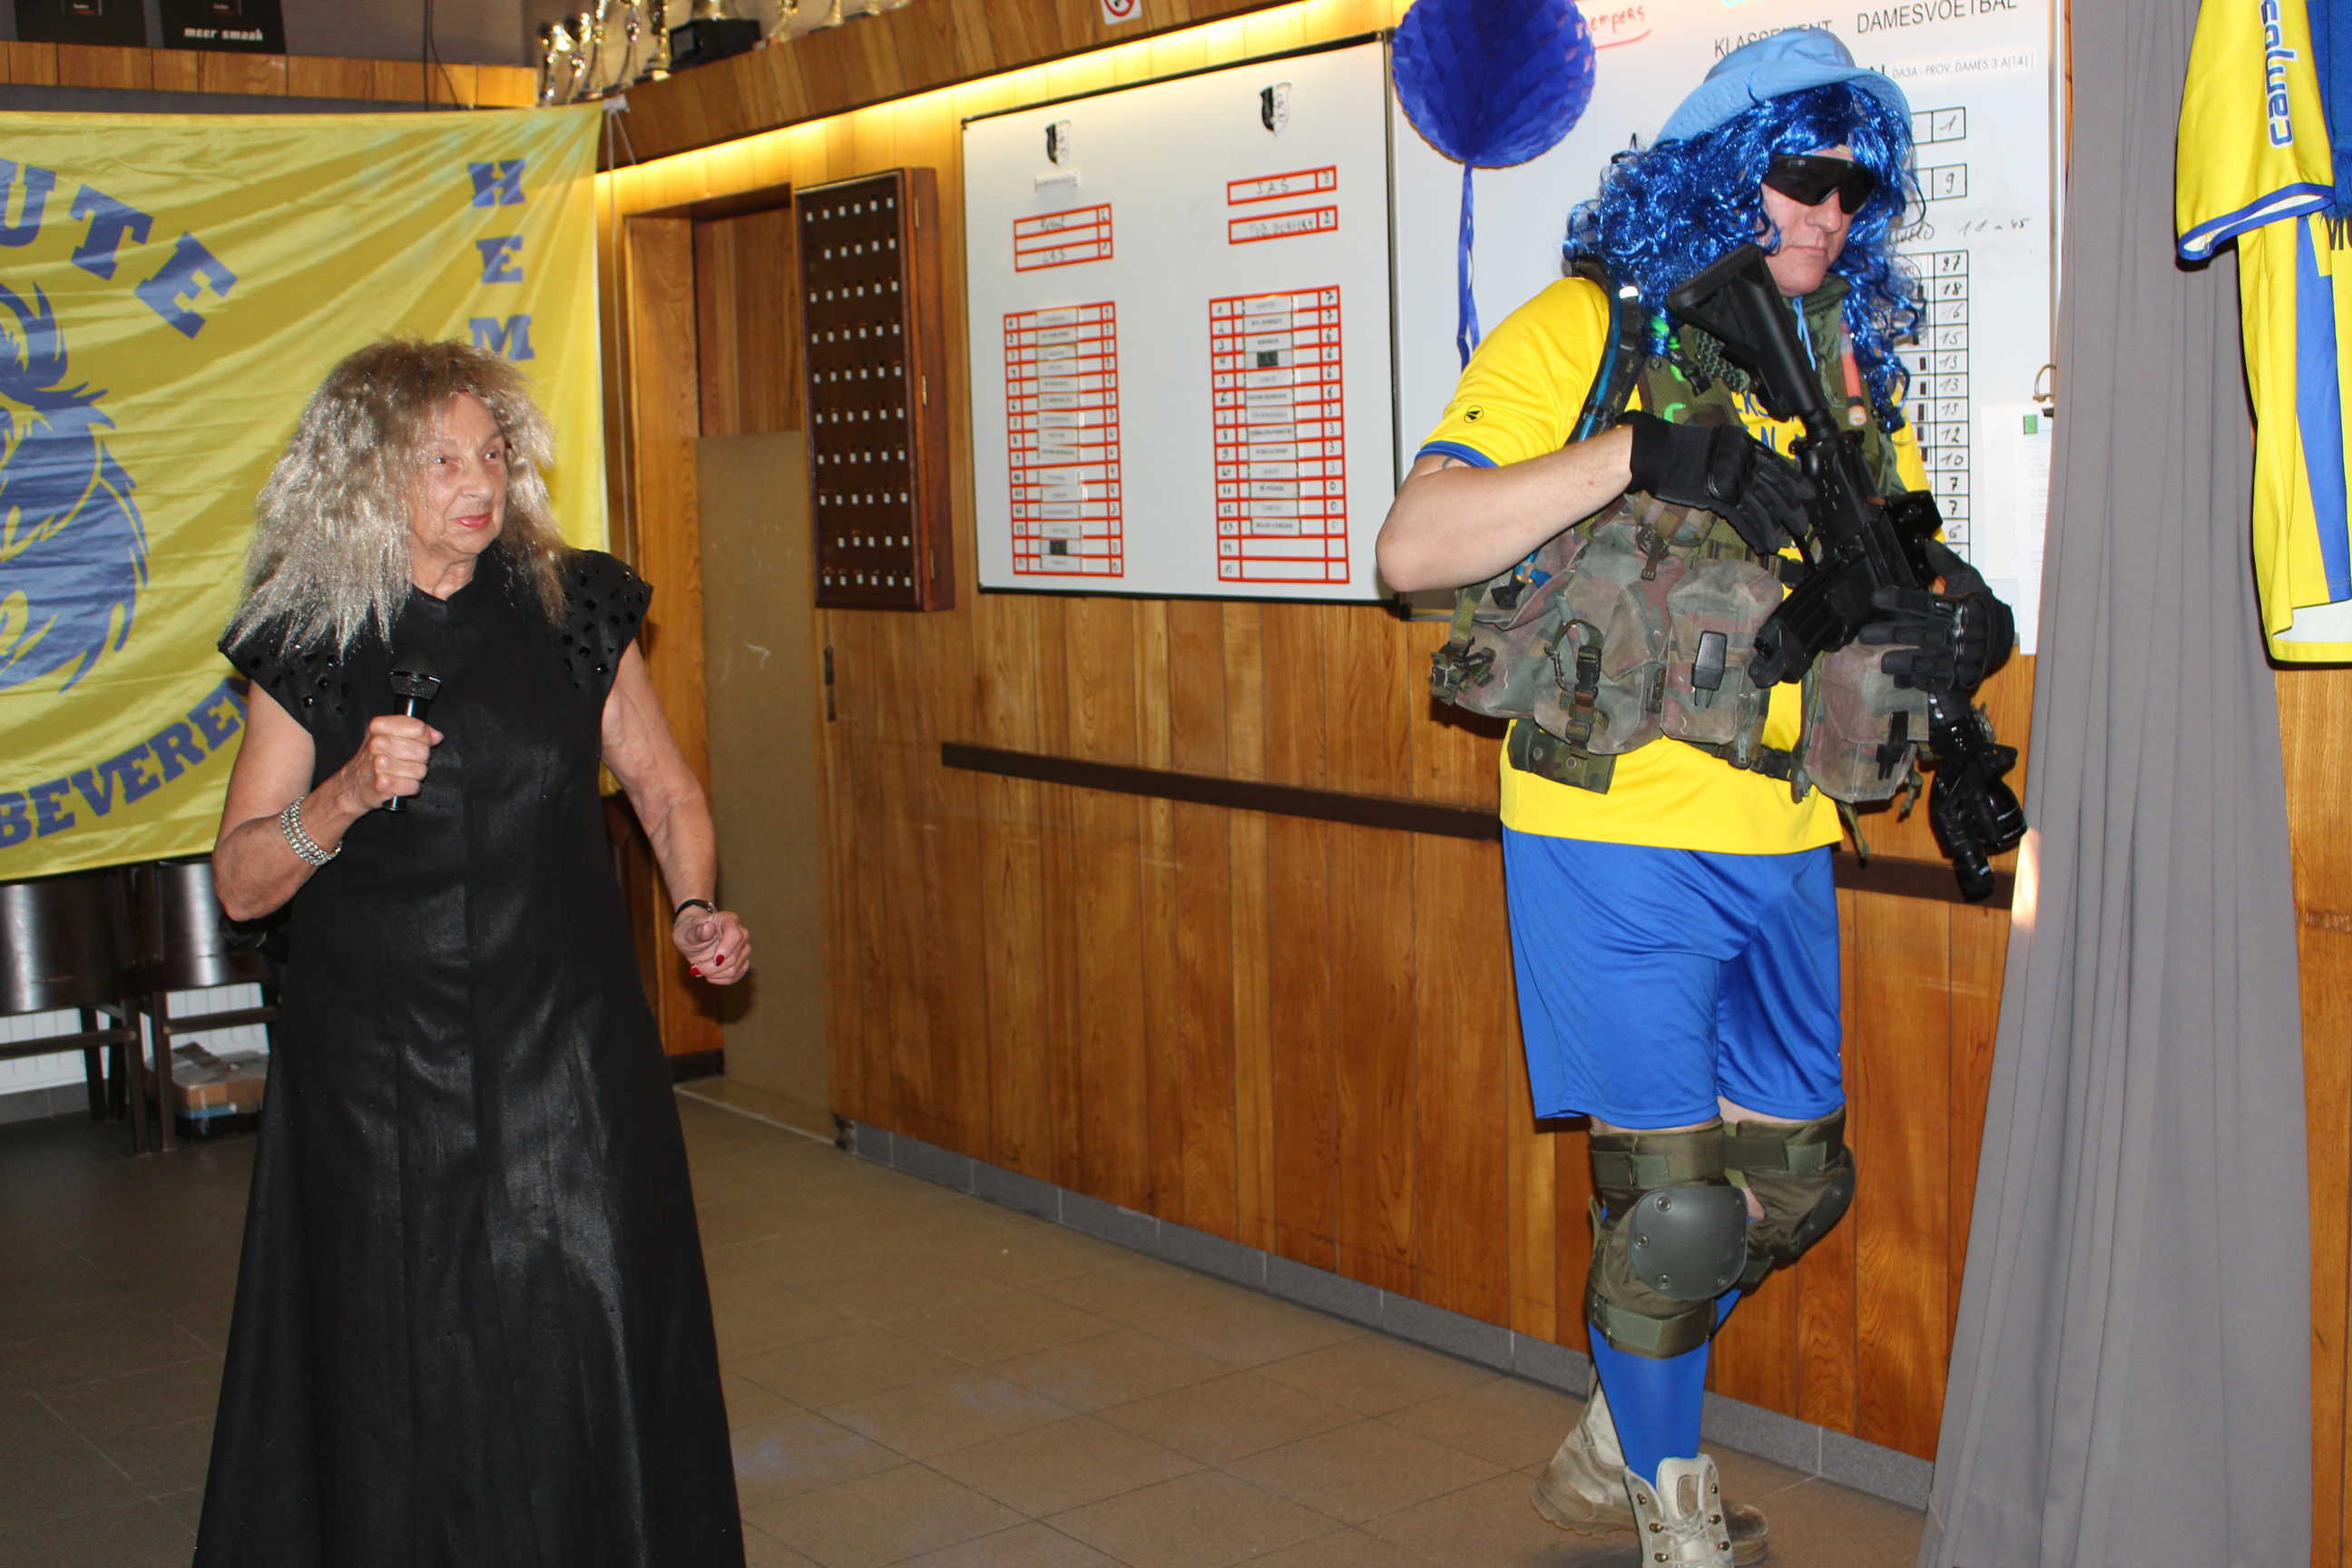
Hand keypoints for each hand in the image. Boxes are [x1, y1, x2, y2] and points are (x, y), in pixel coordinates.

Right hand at [334, 715, 441, 812]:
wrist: (353, 785)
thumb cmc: (372, 760)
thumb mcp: (388, 737)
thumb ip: (416, 732)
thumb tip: (436, 735)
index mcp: (379, 727)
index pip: (418, 728)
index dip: (423, 738)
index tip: (416, 743)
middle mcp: (377, 743)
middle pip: (423, 751)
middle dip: (419, 760)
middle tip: (404, 762)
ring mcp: (379, 764)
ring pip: (421, 770)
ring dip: (414, 775)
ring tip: (400, 773)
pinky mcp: (383, 784)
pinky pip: (414, 786)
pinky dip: (410, 788)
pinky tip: (398, 784)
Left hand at [674, 906, 752, 984]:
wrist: (693, 939)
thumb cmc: (690, 931)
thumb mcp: (688, 930)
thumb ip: (698, 930)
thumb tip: (708, 928)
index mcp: (729, 920)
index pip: (736, 935)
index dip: (726, 949)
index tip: (714, 960)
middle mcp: (741, 933)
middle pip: (734, 956)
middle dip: (713, 967)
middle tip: (694, 969)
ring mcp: (743, 949)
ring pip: (735, 968)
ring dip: (715, 974)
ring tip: (699, 970)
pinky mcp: (742, 962)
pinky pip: (736, 976)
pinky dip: (721, 979)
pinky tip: (709, 976)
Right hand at [1622, 410, 1812, 555]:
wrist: (1657, 453)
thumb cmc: (1679, 448)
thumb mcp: (1716, 445)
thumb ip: (1735, 456)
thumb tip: (1750, 472)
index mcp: (1745, 445)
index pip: (1777, 465)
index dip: (1795, 482)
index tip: (1808, 494)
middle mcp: (1744, 460)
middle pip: (1775, 488)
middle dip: (1790, 510)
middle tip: (1800, 525)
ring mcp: (1732, 478)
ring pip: (1762, 506)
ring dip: (1773, 527)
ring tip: (1779, 544)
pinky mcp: (1719, 496)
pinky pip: (1744, 517)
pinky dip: (1754, 532)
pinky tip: (1761, 543)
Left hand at [1857, 539, 2014, 693]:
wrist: (2002, 638)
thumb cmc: (1979, 607)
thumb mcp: (1969, 581)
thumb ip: (1948, 563)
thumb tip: (1930, 543)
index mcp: (1957, 607)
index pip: (1923, 602)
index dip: (1899, 599)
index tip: (1877, 597)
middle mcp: (1955, 632)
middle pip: (1917, 633)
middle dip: (1889, 634)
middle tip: (1864, 635)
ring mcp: (1956, 656)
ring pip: (1923, 661)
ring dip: (1901, 662)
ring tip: (1881, 661)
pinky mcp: (1956, 675)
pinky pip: (1934, 680)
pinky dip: (1917, 681)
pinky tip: (1900, 679)